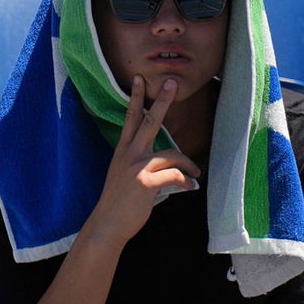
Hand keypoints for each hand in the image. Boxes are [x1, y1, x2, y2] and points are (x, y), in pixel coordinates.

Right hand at [84, 76, 201, 249]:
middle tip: (172, 82)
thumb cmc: (118, 203)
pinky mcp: (146, 183)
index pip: (130, 118)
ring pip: (170, 153)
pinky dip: (186, 180)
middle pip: (148, 121)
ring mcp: (137, 167)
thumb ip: (140, 165)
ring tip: (196, 171)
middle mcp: (129, 154)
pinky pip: (174, 175)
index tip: (139, 79)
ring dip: (187, 161)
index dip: (135, 97)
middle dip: (160, 101)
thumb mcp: (125, 177)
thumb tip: (165, 166)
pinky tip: (191, 187)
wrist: (108, 225)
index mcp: (123, 151)